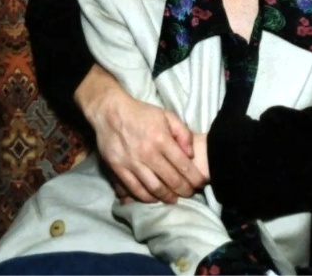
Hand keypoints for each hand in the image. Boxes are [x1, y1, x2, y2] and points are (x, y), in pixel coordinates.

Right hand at [74, 64, 207, 202]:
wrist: (111, 112)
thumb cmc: (142, 113)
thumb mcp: (168, 116)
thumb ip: (183, 133)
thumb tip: (191, 154)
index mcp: (162, 139)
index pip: (183, 165)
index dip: (195, 178)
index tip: (201, 184)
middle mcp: (148, 153)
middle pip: (171, 180)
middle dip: (184, 190)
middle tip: (190, 194)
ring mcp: (132, 162)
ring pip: (153, 188)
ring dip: (166, 197)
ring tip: (173, 199)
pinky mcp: (118, 168)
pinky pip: (134, 188)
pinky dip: (146, 197)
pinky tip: (153, 198)